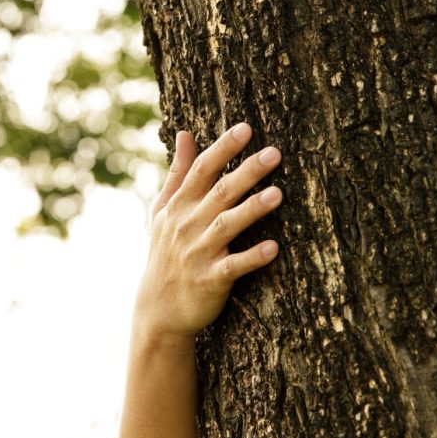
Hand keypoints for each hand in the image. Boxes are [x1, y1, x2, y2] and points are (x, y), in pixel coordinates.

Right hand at [135, 122, 283, 341]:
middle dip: (247, 171)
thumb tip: (184, 134)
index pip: (202, 170)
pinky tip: (273, 247)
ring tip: (278, 194)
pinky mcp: (211, 280)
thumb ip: (178, 172)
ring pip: (228, 225)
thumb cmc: (165, 252)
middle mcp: (188, 225)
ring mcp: (199, 252)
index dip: (223, 149)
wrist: (158, 308)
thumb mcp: (163, 210)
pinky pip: (234, 266)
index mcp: (179, 205)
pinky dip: (252, 257)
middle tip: (274, 153)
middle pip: (220, 192)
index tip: (246, 129)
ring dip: (252, 209)